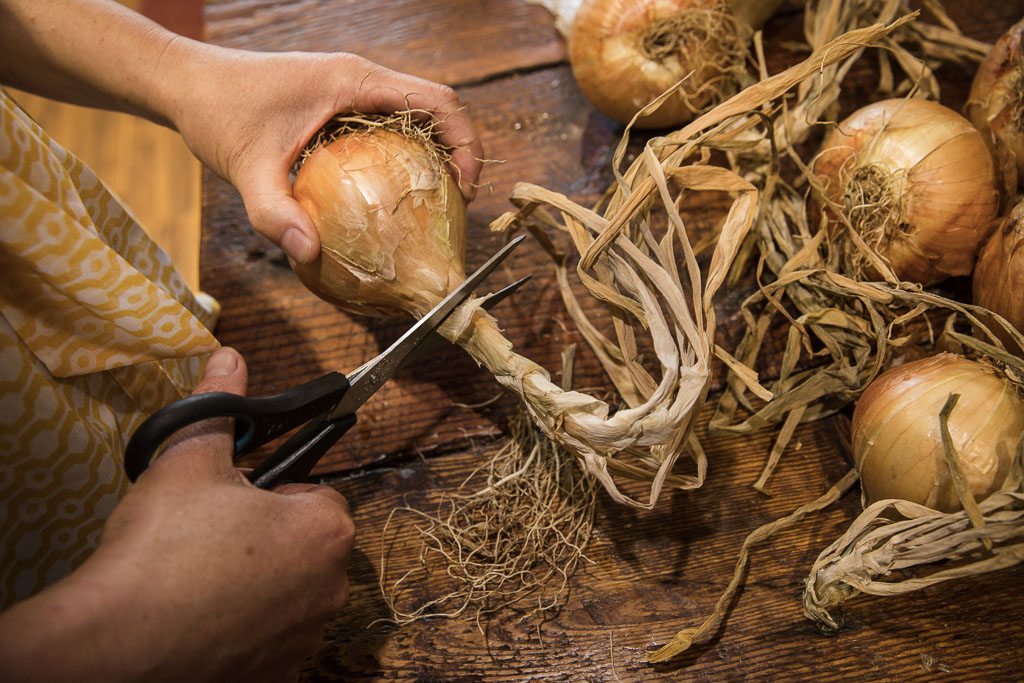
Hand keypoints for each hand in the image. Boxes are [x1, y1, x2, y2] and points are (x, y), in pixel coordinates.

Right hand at [0, 347, 354, 681]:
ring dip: (256, 579)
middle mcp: (330, 587)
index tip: (236, 494)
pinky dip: (241, 622)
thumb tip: (231, 362)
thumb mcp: (190, 458)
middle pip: (304, 543)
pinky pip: (267, 634)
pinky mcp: (276, 673)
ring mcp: (304, 636)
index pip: (315, 492)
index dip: (271, 489)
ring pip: (286, 590)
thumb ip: (221, 406)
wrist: (118, 644)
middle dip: (266, 533)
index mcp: (325, 528)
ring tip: (200, 573)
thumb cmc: (163, 550)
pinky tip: (199, 613)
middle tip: (213, 531)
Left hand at [162, 45, 483, 263]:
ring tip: (433, 204)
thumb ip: (275, 214)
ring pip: (415, 116)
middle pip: (436, 108)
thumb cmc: (215, 113)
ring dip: (434, 154)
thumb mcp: (245, 169)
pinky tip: (391, 197)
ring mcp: (350, 88)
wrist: (185, 83)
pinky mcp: (339, 101)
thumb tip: (310, 256)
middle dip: (460, 152)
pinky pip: (389, 125)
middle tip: (456, 204)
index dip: (466, 142)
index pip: (436, 101)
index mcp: (352, 80)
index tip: (467, 187)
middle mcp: (360, 78)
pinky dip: (404, 156)